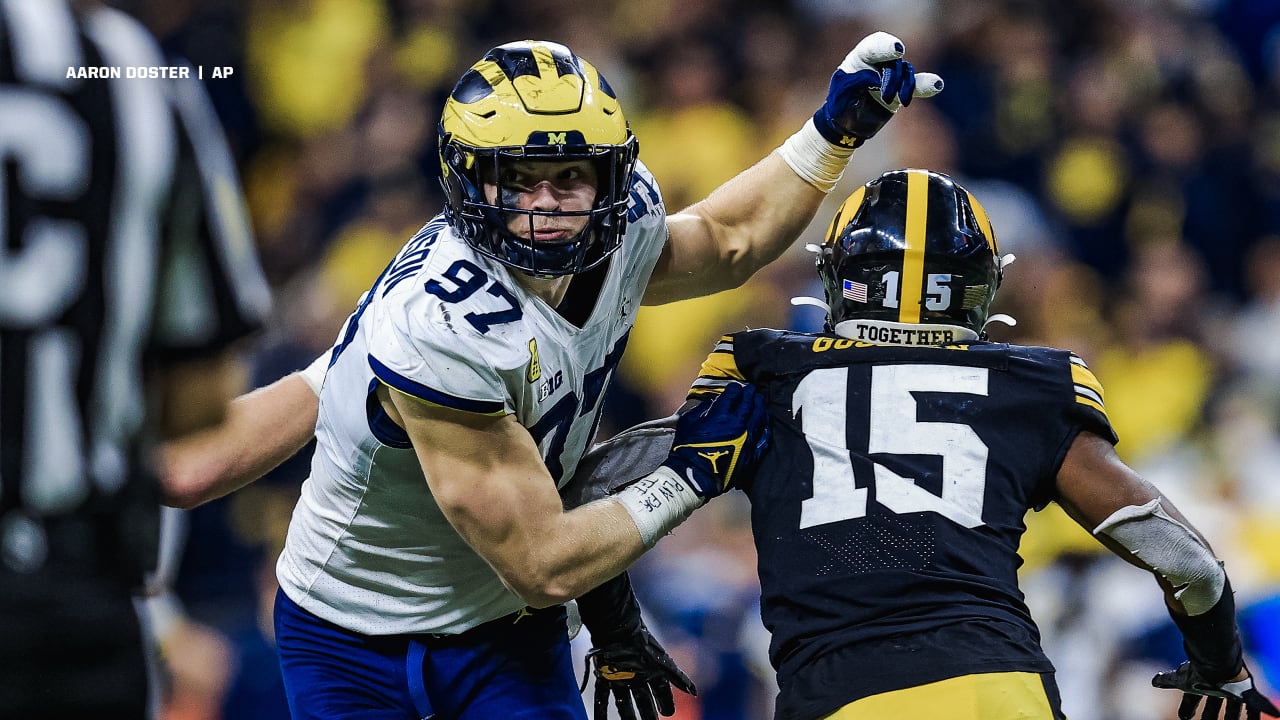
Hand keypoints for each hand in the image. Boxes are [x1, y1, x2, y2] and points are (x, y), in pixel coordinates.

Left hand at [587, 624, 695, 719]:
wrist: (619, 631)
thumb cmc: (643, 646)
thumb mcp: (663, 664)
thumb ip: (679, 678)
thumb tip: (694, 692)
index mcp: (653, 673)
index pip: (662, 693)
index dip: (666, 704)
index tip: (668, 713)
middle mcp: (638, 677)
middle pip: (644, 702)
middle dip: (648, 714)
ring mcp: (621, 678)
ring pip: (624, 703)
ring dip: (627, 717)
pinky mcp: (605, 677)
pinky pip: (602, 698)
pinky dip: (601, 712)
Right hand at [660, 382, 768, 500]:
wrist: (694, 476)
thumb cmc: (687, 449)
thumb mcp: (688, 422)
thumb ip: (702, 409)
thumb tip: (712, 404)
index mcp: (721, 415)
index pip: (734, 394)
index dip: (735, 389)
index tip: (735, 388)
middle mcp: (738, 425)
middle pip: (750, 403)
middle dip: (750, 394)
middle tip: (751, 390)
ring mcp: (747, 440)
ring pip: (760, 418)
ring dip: (760, 407)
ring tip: (759, 402)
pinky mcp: (751, 454)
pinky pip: (763, 437)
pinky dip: (764, 427)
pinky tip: (764, 422)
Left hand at [812, 31, 943, 147]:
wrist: (845, 127)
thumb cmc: (839, 107)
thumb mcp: (841, 95)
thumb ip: (858, 82)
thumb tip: (879, 78)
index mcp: (860, 59)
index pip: (872, 47)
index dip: (885, 47)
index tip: (897, 50)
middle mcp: (877, 63)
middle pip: (892, 59)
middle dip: (895, 72)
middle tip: (896, 83)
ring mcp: (891, 76)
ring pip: (905, 71)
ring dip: (906, 85)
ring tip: (900, 100)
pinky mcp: (900, 91)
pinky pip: (916, 85)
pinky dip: (925, 85)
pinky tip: (937, 85)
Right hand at [1152, 662, 1279, 719]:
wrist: (1217, 662)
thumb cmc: (1198, 671)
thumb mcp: (1179, 679)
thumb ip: (1165, 680)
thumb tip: (1153, 681)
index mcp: (1200, 685)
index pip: (1193, 700)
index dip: (1188, 709)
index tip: (1183, 718)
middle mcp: (1217, 687)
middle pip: (1215, 706)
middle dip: (1212, 717)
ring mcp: (1233, 690)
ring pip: (1235, 709)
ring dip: (1234, 719)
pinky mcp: (1247, 691)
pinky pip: (1255, 706)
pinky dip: (1262, 711)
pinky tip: (1272, 716)